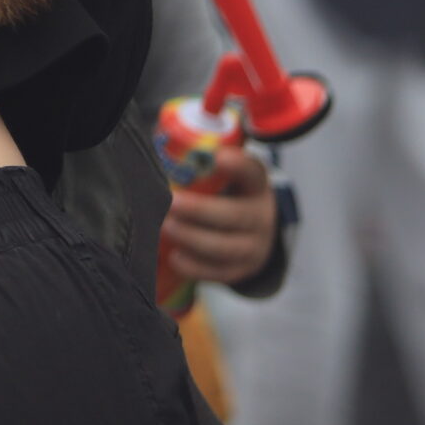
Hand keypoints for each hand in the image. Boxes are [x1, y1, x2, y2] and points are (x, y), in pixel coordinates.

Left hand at [161, 146, 276, 287]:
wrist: (257, 231)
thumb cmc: (229, 195)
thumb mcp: (228, 177)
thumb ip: (204, 166)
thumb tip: (165, 152)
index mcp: (255, 185)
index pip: (251, 172)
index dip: (237, 165)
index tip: (217, 157)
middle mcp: (260, 216)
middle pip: (234, 215)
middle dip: (200, 210)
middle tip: (171, 203)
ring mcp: (254, 246)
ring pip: (225, 247)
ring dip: (193, 238)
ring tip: (166, 228)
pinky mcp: (242, 270)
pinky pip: (219, 272)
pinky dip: (195, 267)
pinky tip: (174, 257)